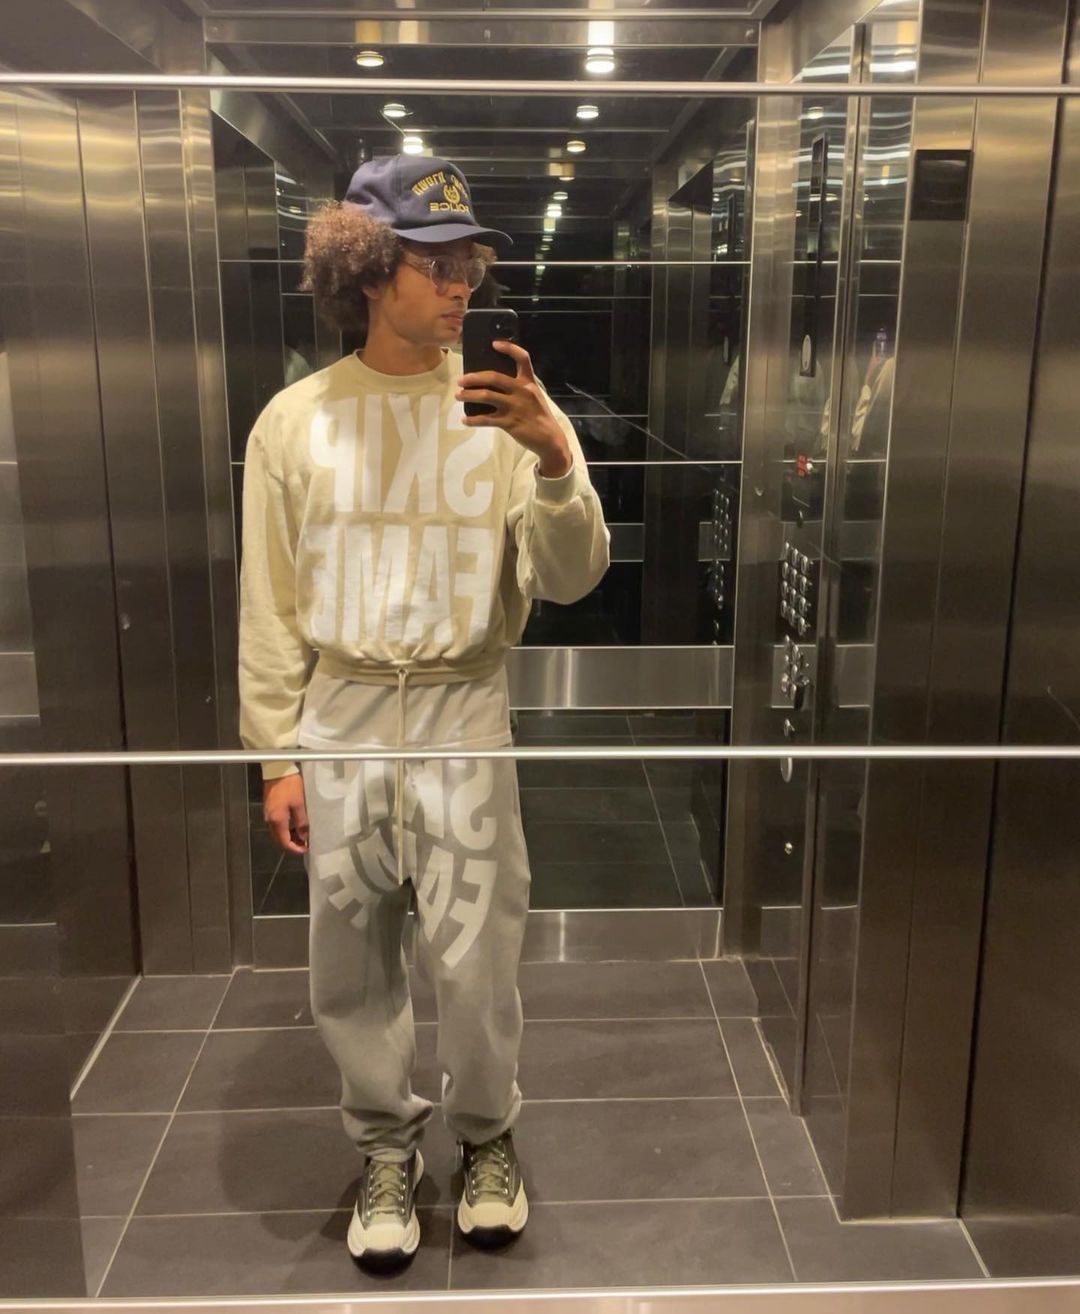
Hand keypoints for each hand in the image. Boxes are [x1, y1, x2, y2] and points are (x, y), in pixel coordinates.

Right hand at [264, 774, 308, 854]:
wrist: (277, 770)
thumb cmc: (290, 786)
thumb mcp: (300, 804)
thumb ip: (302, 822)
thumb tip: (304, 837)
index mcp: (277, 821)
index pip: (284, 842)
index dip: (295, 849)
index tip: (306, 849)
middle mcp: (270, 820)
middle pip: (279, 839)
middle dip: (292, 845)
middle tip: (305, 844)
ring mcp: (268, 814)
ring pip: (277, 833)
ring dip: (288, 837)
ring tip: (302, 835)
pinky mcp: (269, 808)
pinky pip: (276, 824)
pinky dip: (285, 829)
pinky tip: (294, 825)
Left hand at [457, 341, 572, 476]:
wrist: (550, 439)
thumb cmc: (538, 416)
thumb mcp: (534, 396)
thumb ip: (519, 388)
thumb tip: (492, 384)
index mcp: (529, 383)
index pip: (522, 358)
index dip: (509, 348)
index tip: (494, 344)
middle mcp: (522, 391)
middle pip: (494, 377)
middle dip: (474, 378)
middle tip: (461, 380)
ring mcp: (515, 407)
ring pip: (486, 396)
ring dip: (469, 395)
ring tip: (458, 396)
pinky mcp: (510, 423)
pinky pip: (486, 419)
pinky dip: (473, 420)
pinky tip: (465, 420)